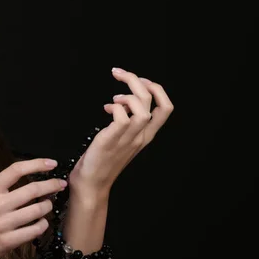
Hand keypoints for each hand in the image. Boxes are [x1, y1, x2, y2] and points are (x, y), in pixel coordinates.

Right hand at [0, 158, 66, 258]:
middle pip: (32, 189)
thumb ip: (4, 188)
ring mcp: (2, 224)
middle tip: (61, 184)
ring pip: (37, 210)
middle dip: (51, 185)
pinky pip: (35, 230)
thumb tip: (33, 177)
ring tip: (49, 205)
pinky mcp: (8, 241)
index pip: (16, 169)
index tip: (52, 164)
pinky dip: (43, 225)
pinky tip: (42, 222)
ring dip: (48, 206)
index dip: (37, 164)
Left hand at [70, 67, 173, 194]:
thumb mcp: (122, 139)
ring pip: (141, 109)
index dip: (157, 88)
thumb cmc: (103, 159)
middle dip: (137, 80)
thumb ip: (128, 122)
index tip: (140, 80)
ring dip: (127, 95)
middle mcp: (141, 136)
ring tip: (114, 98)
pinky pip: (122, 118)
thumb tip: (122, 101)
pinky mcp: (112, 140)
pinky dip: (115, 107)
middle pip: (152, 101)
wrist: (92, 184)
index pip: (166, 108)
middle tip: (119, 74)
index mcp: (146, 135)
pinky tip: (106, 109)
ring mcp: (128, 139)